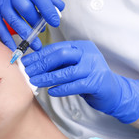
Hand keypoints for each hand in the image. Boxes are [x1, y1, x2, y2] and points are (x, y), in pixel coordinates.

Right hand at [0, 0, 63, 50]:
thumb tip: (60, 8)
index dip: (48, 10)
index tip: (55, 22)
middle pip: (26, 9)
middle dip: (36, 23)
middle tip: (42, 32)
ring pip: (14, 21)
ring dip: (26, 34)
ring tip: (35, 44)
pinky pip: (1, 28)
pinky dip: (8, 39)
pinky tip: (15, 47)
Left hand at [21, 41, 138, 123]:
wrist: (113, 92)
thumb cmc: (88, 78)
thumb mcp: (73, 66)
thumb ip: (58, 64)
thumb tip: (33, 65)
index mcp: (81, 46)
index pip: (57, 48)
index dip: (39, 55)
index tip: (25, 62)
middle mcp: (89, 54)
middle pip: (62, 55)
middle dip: (42, 64)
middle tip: (28, 72)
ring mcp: (94, 68)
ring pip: (67, 72)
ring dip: (48, 77)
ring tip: (35, 82)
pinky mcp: (97, 83)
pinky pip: (75, 85)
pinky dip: (62, 89)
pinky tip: (51, 92)